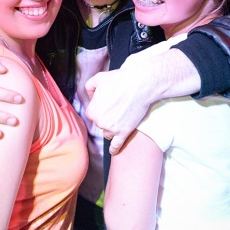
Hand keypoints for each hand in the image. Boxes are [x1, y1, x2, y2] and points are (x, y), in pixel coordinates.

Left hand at [85, 48, 199, 154]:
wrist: (140, 84)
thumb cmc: (119, 80)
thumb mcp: (98, 78)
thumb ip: (89, 87)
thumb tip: (91, 97)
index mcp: (92, 110)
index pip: (92, 114)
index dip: (99, 108)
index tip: (108, 103)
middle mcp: (100, 122)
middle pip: (100, 124)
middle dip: (106, 118)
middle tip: (116, 108)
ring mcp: (112, 129)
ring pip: (107, 133)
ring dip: (111, 129)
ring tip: (120, 120)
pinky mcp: (124, 133)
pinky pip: (116, 145)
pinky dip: (115, 149)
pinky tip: (114, 151)